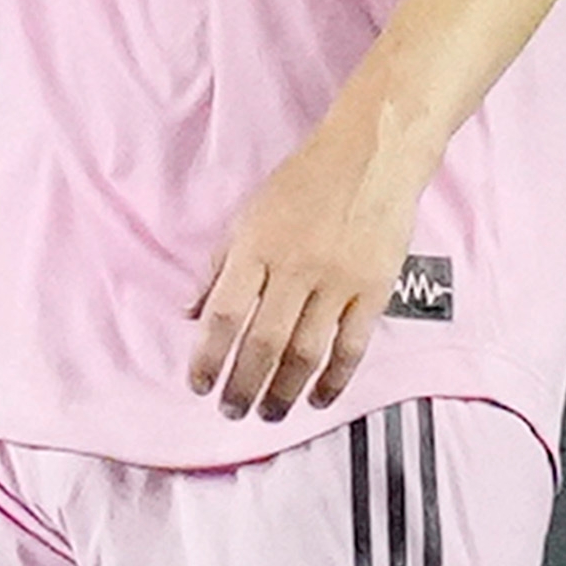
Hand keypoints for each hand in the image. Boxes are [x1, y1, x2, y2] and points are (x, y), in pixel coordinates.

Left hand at [185, 114, 426, 421]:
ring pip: (306, 353)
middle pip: (263, 343)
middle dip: (243, 387)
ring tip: (269, 414)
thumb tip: (191, 314)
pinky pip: (352, 346)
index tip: (199, 385)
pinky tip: (318, 398)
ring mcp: (338, 279)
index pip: (224, 315)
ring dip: (284, 393)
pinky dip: (334, 379)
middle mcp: (296, 266)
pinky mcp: (374, 288)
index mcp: (258, 245)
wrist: (374, 151)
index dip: (208, 358)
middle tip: (232, 411)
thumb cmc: (307, 179)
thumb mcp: (249, 213)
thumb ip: (218, 265)